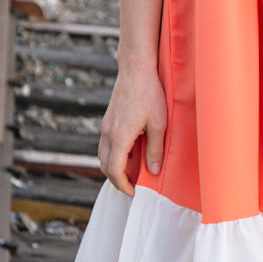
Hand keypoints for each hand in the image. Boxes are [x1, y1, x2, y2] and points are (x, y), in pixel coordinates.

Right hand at [98, 67, 166, 196]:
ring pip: (102, 156)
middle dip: (117, 180)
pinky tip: (129, 153)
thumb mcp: (159, 124)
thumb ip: (156, 149)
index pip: (114, 170)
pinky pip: (105, 145)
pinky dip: (113, 155)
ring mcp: (106, 126)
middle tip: (133, 186)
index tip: (134, 192)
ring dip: (114, 168)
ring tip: (132, 172)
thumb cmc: (150, 94)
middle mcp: (108, 133)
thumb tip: (153, 171)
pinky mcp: (108, 120)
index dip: (123, 185)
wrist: (136, 69)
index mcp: (120, 137)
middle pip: (104, 166)